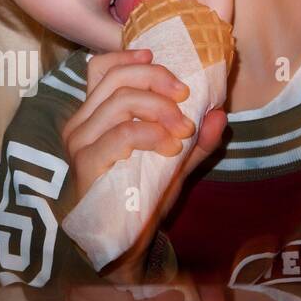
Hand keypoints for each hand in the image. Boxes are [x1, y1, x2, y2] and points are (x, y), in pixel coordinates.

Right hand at [62, 48, 227, 277]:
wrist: (124, 243)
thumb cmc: (142, 199)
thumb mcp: (176, 165)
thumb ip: (197, 141)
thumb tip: (220, 113)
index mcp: (95, 117)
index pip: (99, 68)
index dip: (128, 57)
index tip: (158, 59)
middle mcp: (81, 124)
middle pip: (116, 78)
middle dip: (157, 80)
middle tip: (185, 99)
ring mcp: (80, 143)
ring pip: (120, 100)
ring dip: (160, 109)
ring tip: (183, 130)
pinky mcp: (86, 163)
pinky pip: (121, 134)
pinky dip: (151, 133)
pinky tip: (169, 147)